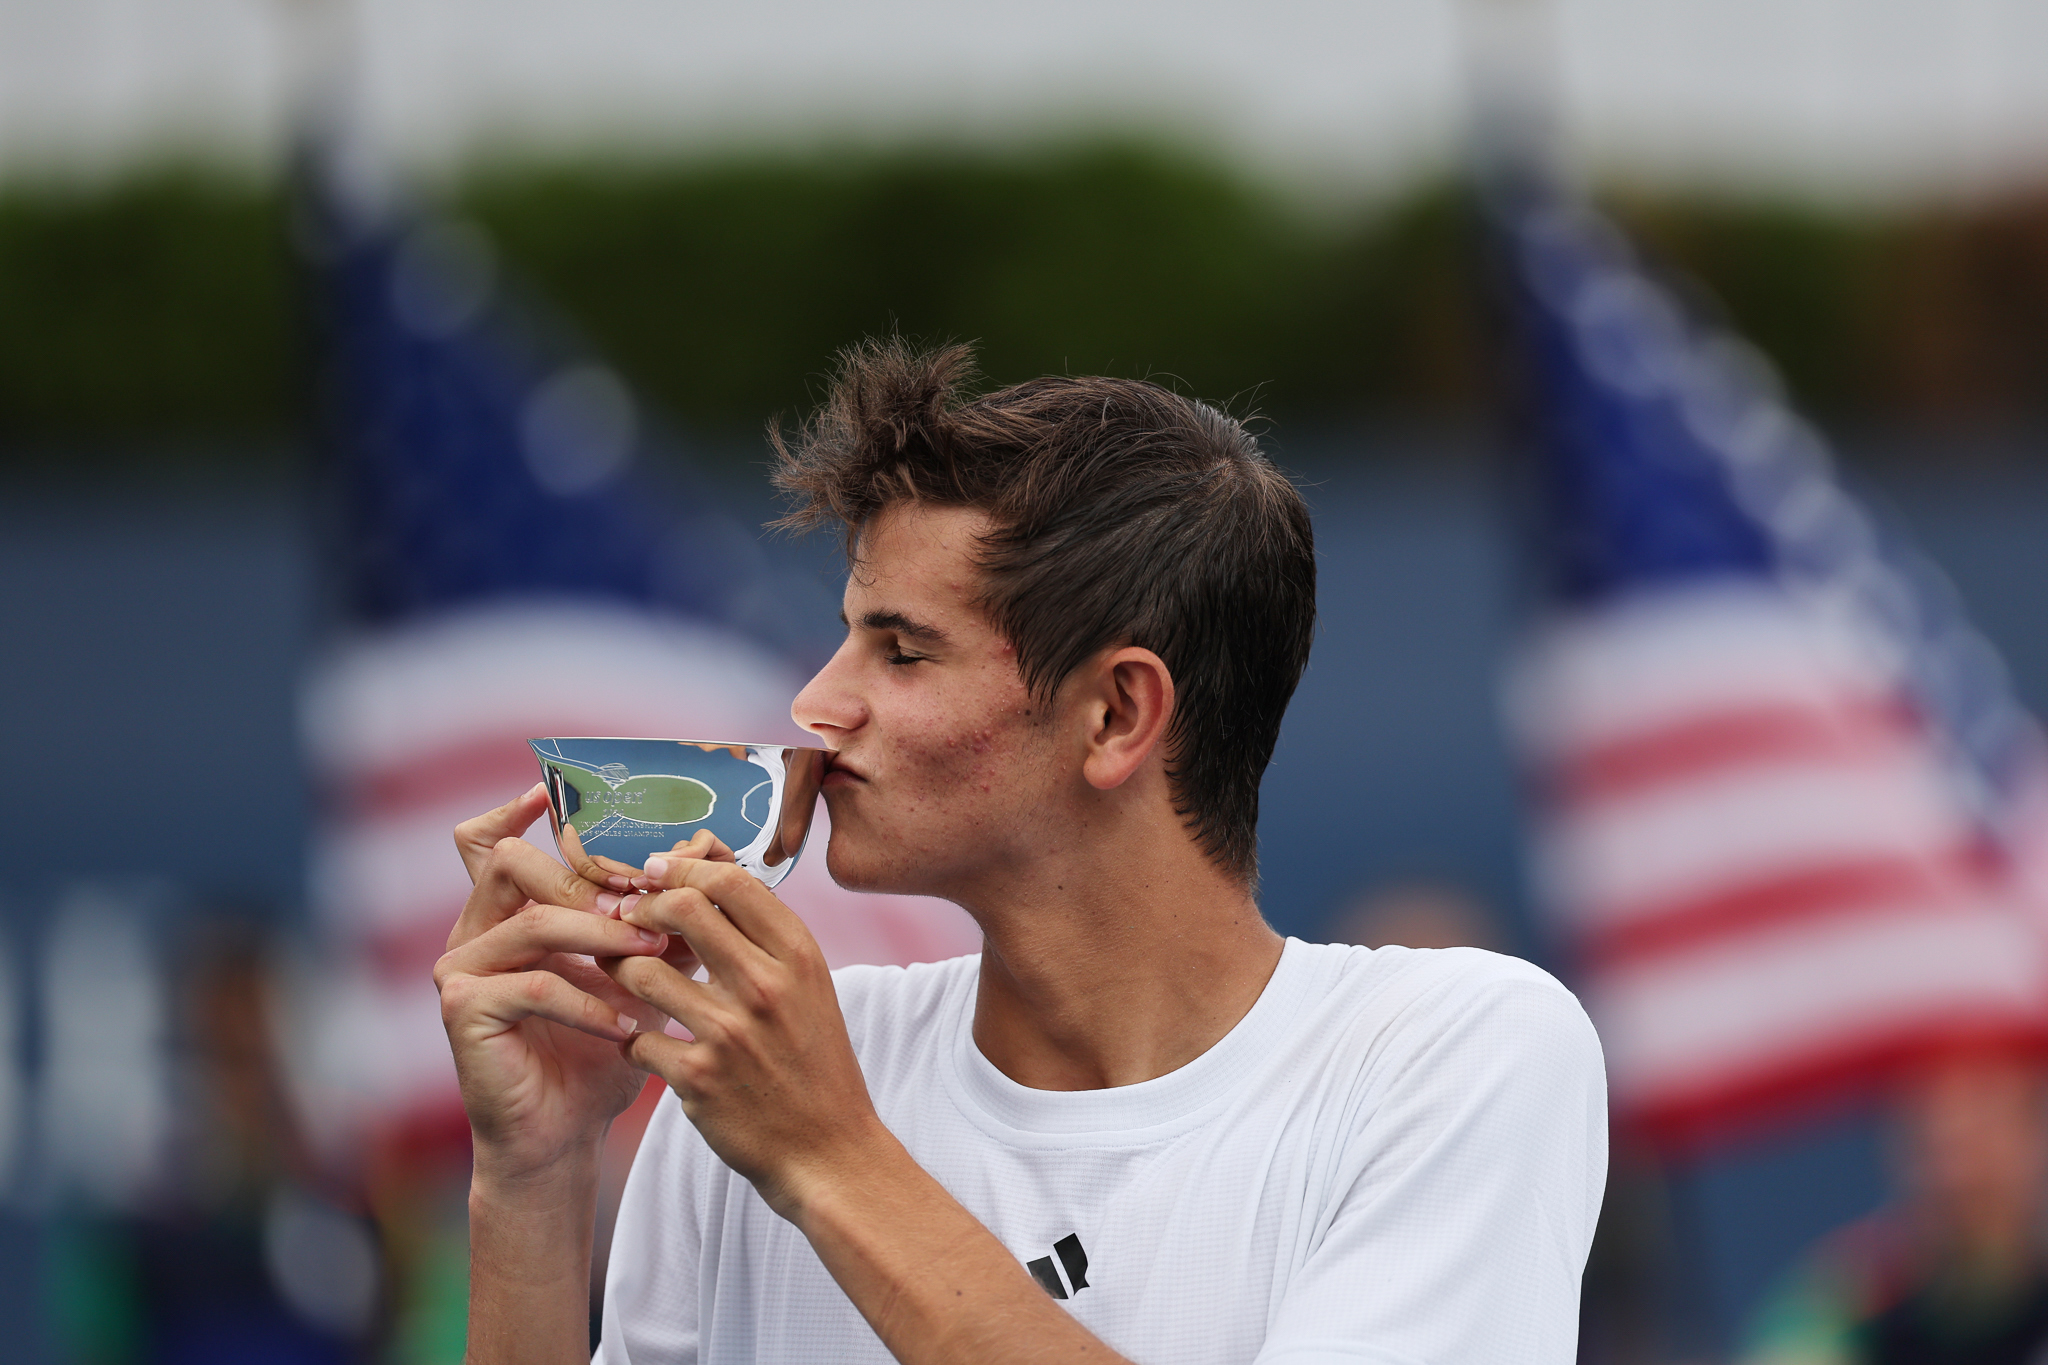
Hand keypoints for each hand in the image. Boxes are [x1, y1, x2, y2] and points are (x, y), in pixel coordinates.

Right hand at [437, 784, 682, 1184]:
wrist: (566, 1132)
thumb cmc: (602, 1048)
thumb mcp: (641, 974)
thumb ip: (661, 920)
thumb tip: (709, 859)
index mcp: (506, 913)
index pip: (493, 842)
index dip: (515, 810)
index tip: (552, 793)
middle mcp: (474, 931)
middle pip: (513, 864)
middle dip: (588, 878)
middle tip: (645, 900)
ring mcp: (461, 969)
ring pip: (534, 921)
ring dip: (602, 935)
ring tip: (653, 955)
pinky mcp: (464, 1010)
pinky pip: (536, 985)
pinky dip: (590, 1001)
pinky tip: (626, 1024)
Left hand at [604, 853, 886, 1219]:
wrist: (829, 1151)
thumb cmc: (814, 1063)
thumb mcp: (810, 988)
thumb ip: (765, 939)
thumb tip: (708, 881)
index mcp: (798, 956)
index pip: (730, 881)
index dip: (684, 869)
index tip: (658, 875)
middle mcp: (766, 986)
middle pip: (682, 908)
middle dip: (644, 908)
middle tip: (629, 921)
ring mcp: (730, 1032)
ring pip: (643, 970)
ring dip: (620, 970)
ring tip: (622, 977)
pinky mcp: (698, 1079)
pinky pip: (636, 1040)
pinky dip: (631, 1040)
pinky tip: (643, 1045)